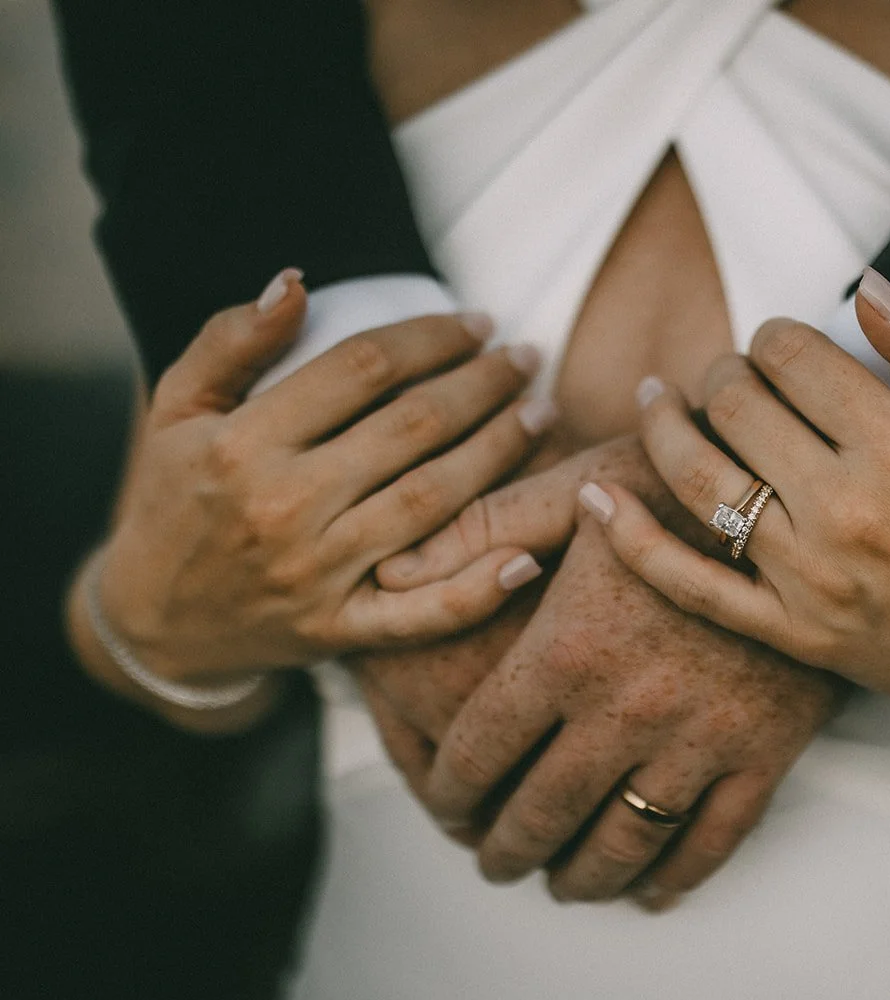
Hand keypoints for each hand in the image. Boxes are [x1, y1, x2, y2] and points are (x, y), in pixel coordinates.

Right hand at [97, 270, 552, 685]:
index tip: (476, 321)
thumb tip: (296, 280)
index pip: (363, 368)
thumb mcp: (175, 409)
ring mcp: (318, 574)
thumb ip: (231, 340)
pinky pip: (423, 613)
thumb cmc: (172, 497)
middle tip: (525, 356)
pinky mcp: (340, 630)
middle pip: (412, 428)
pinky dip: (479, 588)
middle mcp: (285, 507)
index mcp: (244, 444)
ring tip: (540, 413)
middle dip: (482, 384)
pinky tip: (529, 555)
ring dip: (498, 452)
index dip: (430, 337)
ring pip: (433, 501)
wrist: (151, 619)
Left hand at [375, 436, 843, 904]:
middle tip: (492, 862)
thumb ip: (483, 528)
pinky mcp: (766, 750)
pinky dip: (675, 878)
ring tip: (561, 885)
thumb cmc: (680, 483)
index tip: (446, 807)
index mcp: (567, 649)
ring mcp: (701, 737)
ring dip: (582, 878)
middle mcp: (626, 707)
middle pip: (543, 813)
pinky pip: (712, 840)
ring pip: (624, 843)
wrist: (804, 498)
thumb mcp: (577, 485)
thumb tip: (393, 576)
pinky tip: (650, 891)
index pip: (481, 751)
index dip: (451, 791)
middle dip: (506, 849)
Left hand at [580, 271, 889, 743]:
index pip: (793, 356)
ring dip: (667, 425)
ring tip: (660, 401)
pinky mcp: (795, 634)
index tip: (787, 346)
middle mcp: (844, 508)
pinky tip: (596, 495)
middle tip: (737, 376)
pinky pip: (690, 583)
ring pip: (699, 477)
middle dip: (726, 371)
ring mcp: (811, 578)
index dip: (778, 334)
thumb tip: (868, 287)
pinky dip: (631, 538)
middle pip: (736, 404)